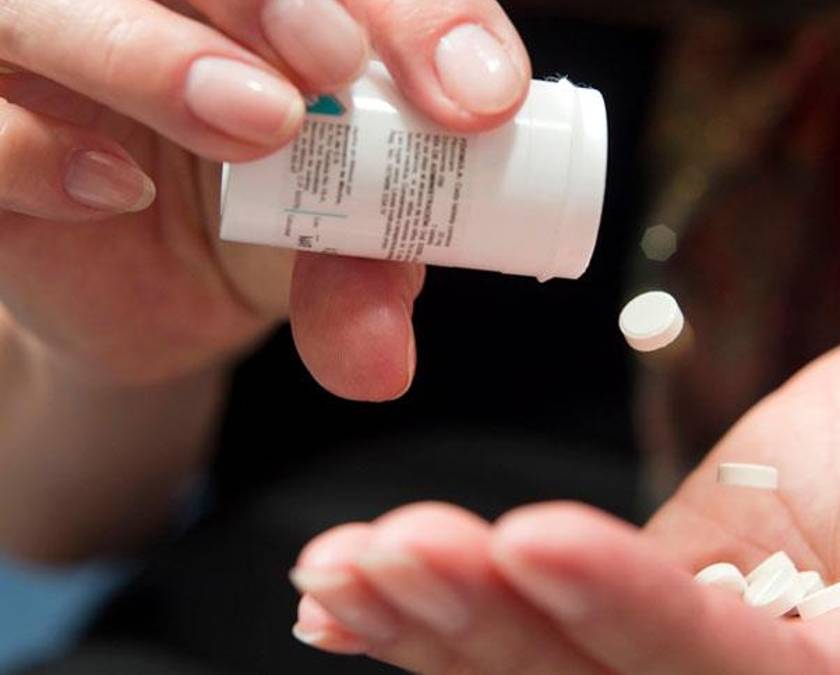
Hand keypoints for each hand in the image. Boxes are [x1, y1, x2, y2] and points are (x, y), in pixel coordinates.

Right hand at [0, 0, 529, 398]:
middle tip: (334, 65)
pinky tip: (116, 190)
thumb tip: (379, 362)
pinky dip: (34, 148)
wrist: (166, 284)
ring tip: (255, 125)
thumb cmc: (273, 221)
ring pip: (42, 0)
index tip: (476, 96)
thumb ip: (366, 275)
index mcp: (277, 5)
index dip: (418, 11)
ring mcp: (48, 46)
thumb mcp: (343, 242)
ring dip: (148, 51)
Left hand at [288, 305, 839, 673]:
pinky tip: (356, 589)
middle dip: (503, 626)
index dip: (639, 622)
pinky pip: (549, 611)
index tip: (539, 538)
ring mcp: (719, 649)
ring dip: (452, 618)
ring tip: (356, 564)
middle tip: (399, 550)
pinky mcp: (669, 594)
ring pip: (563, 664)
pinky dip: (454, 603)